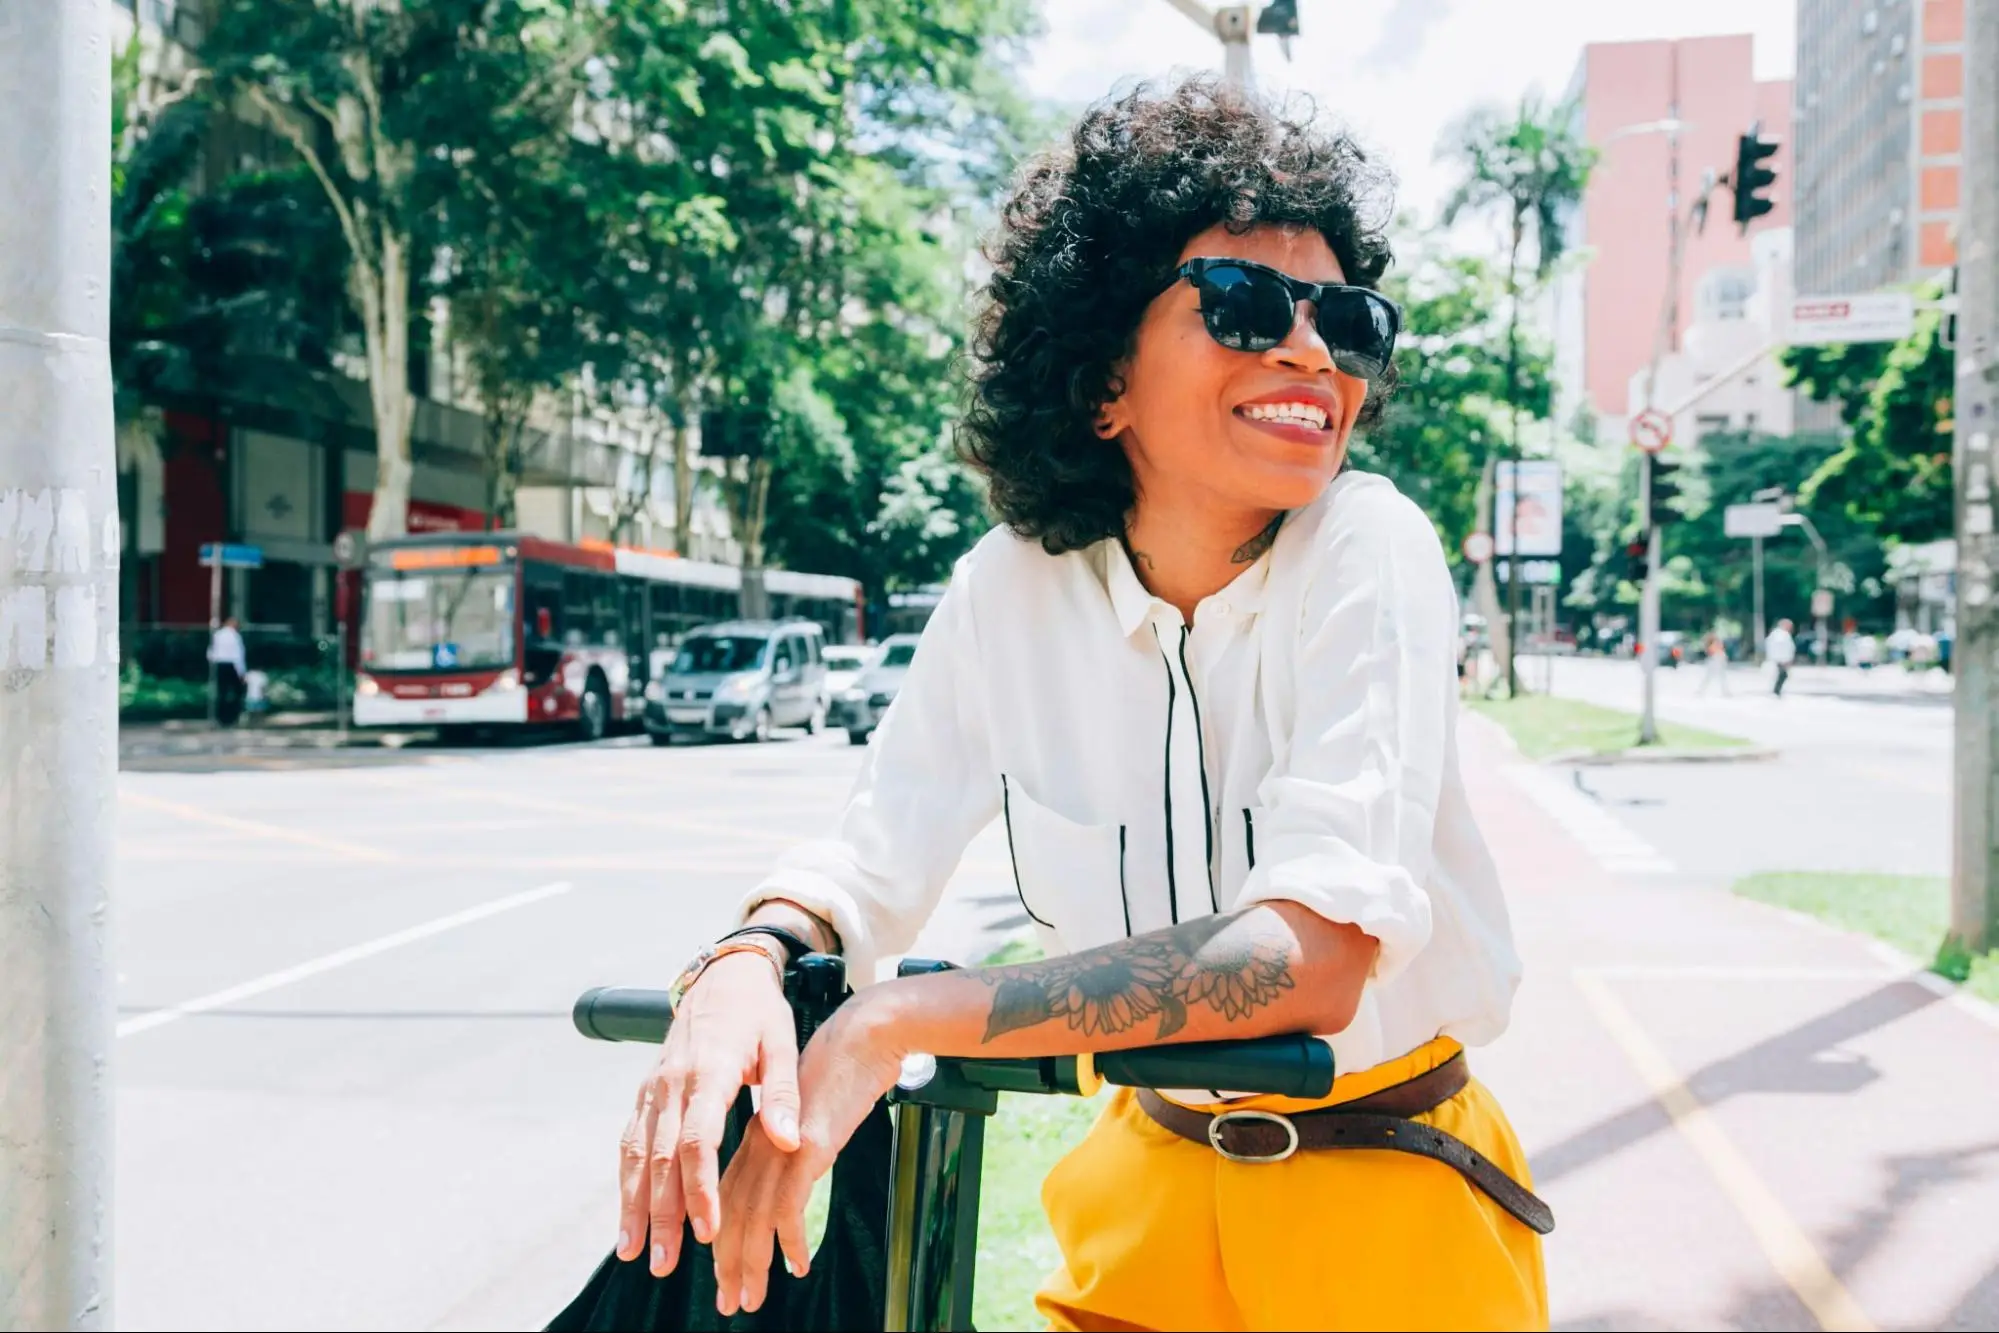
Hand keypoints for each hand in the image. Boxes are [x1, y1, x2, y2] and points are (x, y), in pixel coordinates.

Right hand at [615, 951, 797, 1276]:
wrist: (722, 976)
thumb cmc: (759, 1013)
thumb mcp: (783, 1043)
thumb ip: (782, 1094)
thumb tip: (790, 1141)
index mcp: (709, 1070)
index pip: (698, 1140)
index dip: (699, 1188)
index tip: (708, 1229)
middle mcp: (672, 1082)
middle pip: (662, 1157)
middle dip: (661, 1213)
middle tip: (665, 1261)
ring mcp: (654, 1087)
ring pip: (638, 1155)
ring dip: (635, 1206)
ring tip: (635, 1252)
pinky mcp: (646, 1092)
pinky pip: (631, 1142)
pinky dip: (627, 1181)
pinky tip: (628, 1216)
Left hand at [710, 992, 908, 1314]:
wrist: (867, 1031)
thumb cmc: (846, 1067)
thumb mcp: (811, 1109)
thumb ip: (794, 1139)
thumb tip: (794, 1171)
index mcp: (759, 1132)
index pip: (729, 1194)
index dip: (722, 1237)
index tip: (725, 1271)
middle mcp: (762, 1141)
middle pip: (731, 1212)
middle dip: (728, 1263)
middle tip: (730, 1301)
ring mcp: (782, 1144)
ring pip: (753, 1217)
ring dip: (750, 1263)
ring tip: (751, 1297)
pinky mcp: (808, 1145)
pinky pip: (788, 1206)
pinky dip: (787, 1242)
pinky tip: (797, 1265)